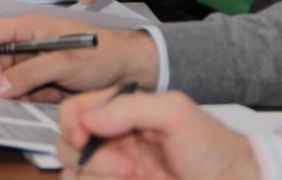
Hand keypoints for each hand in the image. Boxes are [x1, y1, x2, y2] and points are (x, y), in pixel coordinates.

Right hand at [0, 13, 158, 102]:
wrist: (129, 69)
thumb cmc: (103, 54)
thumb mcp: (65, 62)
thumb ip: (30, 73)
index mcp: (29, 27)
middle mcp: (27, 43)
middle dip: (0, 82)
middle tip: (16, 97)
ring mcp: (33, 62)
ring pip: (6, 81)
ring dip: (18, 94)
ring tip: (43, 95)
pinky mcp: (42, 81)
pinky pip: (22, 93)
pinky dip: (32, 99)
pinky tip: (53, 96)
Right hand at [58, 90, 258, 179]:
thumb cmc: (214, 148)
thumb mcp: (176, 113)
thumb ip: (130, 107)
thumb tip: (90, 117)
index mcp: (121, 114)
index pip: (74, 113)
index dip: (73, 125)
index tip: (86, 138)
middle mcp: (113, 144)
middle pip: (67, 148)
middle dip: (91, 159)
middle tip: (127, 167)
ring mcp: (116, 174)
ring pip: (75, 176)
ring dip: (96, 179)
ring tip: (133, 178)